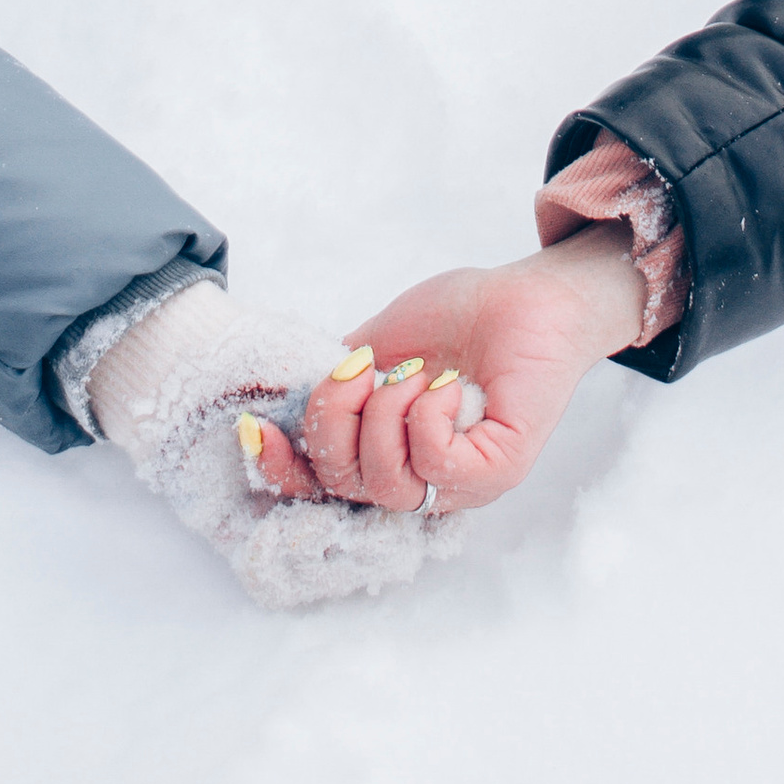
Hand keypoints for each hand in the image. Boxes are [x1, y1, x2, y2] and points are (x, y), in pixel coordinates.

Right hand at [244, 226, 645, 519]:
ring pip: (387, 484)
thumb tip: (285, 394)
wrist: (527, 295)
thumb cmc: (461, 316)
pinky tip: (449, 387)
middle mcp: (421, 479)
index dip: (283, 469)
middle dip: (334, 418)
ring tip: (417, 375)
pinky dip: (429, 417)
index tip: (255, 428)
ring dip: (387, 414)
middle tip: (363, 369)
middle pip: (342, 485)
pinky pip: (437, 466)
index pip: (322, 488)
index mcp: (387, 453)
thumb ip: (336, 378)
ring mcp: (461, 482)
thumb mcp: (379, 341)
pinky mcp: (498, 471)